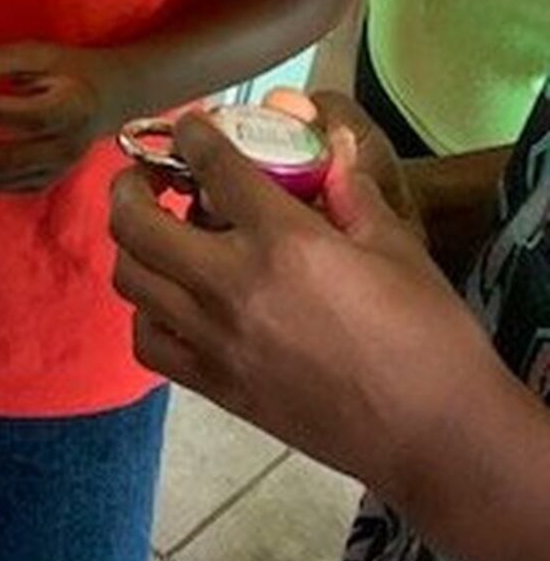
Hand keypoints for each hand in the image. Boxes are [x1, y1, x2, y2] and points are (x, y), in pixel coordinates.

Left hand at [0, 43, 125, 194]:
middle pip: (10, 158)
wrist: (104, 98)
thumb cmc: (66, 71)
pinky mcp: (43, 181)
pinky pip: (0, 185)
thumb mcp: (36, 56)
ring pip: (0, 177)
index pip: (31, 117)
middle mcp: (69, 146)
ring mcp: (56, 170)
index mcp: (73, 107)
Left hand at [109, 112, 499, 489]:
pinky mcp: (214, 385)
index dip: (193, 135)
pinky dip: (146, 311)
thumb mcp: (397, 247)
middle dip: (130, 185)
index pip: (214, 167)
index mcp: (284, 242)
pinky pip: (147, 339)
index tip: (188, 126)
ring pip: (130, 278)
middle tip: (146, 175)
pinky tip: (172, 299)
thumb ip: (352, 194)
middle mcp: (233, 286)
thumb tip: (330, 155)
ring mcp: (214, 340)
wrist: (431, 434)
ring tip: (155, 233)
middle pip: (139, 222)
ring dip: (132, 246)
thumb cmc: (428, 337)